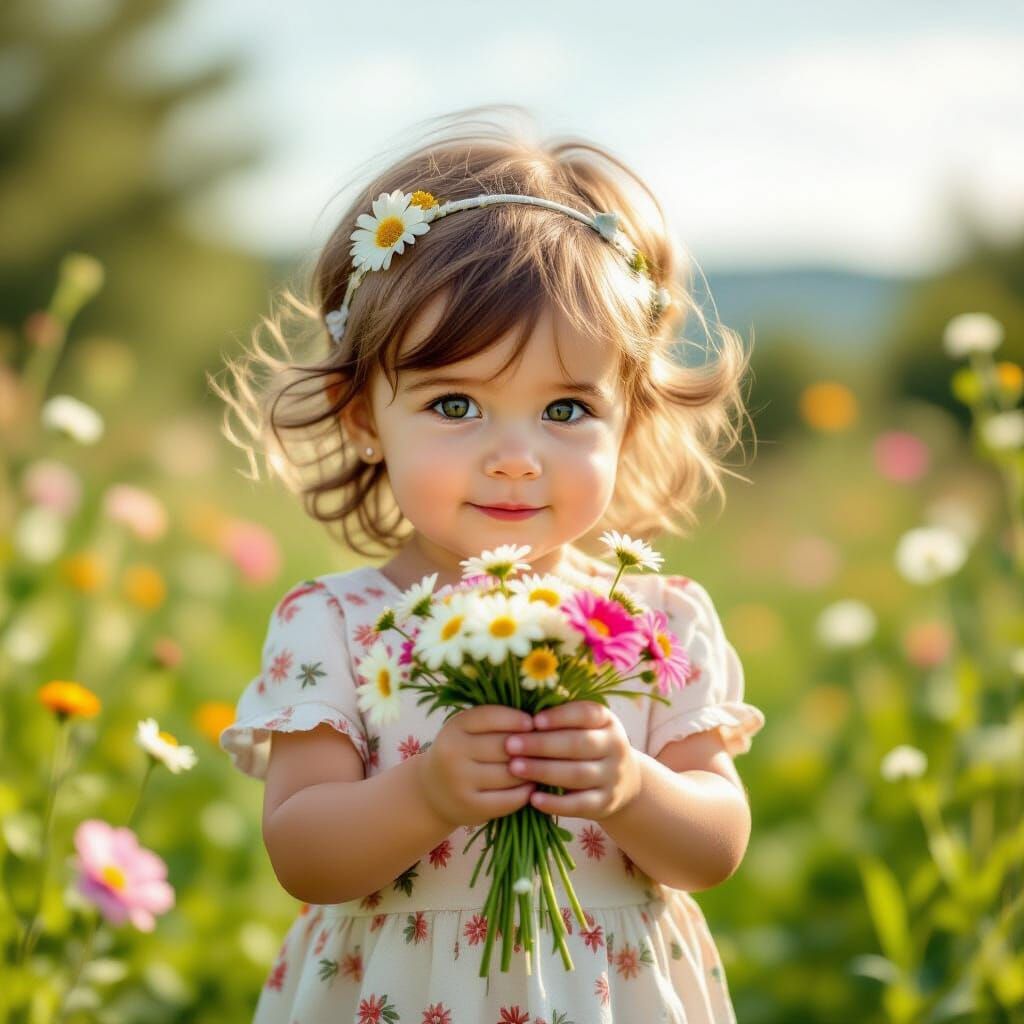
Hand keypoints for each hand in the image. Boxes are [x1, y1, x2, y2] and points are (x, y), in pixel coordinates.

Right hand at [417, 705, 536, 828]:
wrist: (432, 791)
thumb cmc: (460, 752)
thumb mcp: (466, 730)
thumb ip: (493, 721)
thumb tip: (536, 719)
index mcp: (454, 727)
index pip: (491, 716)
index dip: (516, 719)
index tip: (533, 723)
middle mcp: (453, 754)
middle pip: (504, 746)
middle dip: (528, 746)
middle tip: (545, 747)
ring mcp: (460, 783)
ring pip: (510, 773)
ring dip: (532, 770)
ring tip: (543, 765)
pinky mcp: (471, 808)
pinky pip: (509, 799)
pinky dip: (526, 792)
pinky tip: (532, 787)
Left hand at [504, 701, 641, 819]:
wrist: (625, 782)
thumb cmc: (588, 745)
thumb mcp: (585, 726)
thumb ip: (561, 718)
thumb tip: (523, 714)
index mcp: (607, 721)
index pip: (586, 714)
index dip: (559, 716)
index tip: (533, 720)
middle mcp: (615, 746)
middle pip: (578, 744)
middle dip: (542, 745)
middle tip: (510, 745)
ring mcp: (612, 776)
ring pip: (577, 774)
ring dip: (543, 771)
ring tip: (514, 767)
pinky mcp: (605, 803)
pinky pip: (579, 805)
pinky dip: (556, 804)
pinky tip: (533, 798)